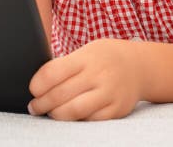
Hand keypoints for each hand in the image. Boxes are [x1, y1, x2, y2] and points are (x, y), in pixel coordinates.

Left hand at [27, 38, 142, 120]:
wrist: (139, 66)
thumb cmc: (104, 58)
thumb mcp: (86, 51)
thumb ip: (66, 65)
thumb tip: (38, 84)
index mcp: (86, 57)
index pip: (53, 72)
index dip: (37, 85)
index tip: (33, 90)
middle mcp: (99, 74)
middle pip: (60, 94)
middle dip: (42, 104)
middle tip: (34, 107)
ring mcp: (109, 93)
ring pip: (74, 111)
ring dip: (56, 115)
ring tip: (50, 113)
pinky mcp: (117, 109)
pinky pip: (90, 121)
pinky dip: (76, 121)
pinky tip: (70, 116)